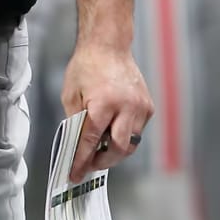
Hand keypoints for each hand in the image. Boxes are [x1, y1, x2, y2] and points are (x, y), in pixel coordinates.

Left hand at [61, 42, 153, 181]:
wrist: (109, 45)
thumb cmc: (87, 66)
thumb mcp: (71, 94)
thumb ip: (75, 122)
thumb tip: (77, 146)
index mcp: (103, 103)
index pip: (92, 141)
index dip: (82, 160)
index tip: (75, 173)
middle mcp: (126, 107)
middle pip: (118, 148)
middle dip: (103, 162)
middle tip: (90, 165)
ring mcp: (140, 107)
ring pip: (131, 143)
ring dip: (115, 150)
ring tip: (100, 150)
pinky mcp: (148, 106)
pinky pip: (138, 130)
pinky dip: (125, 135)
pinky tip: (113, 130)